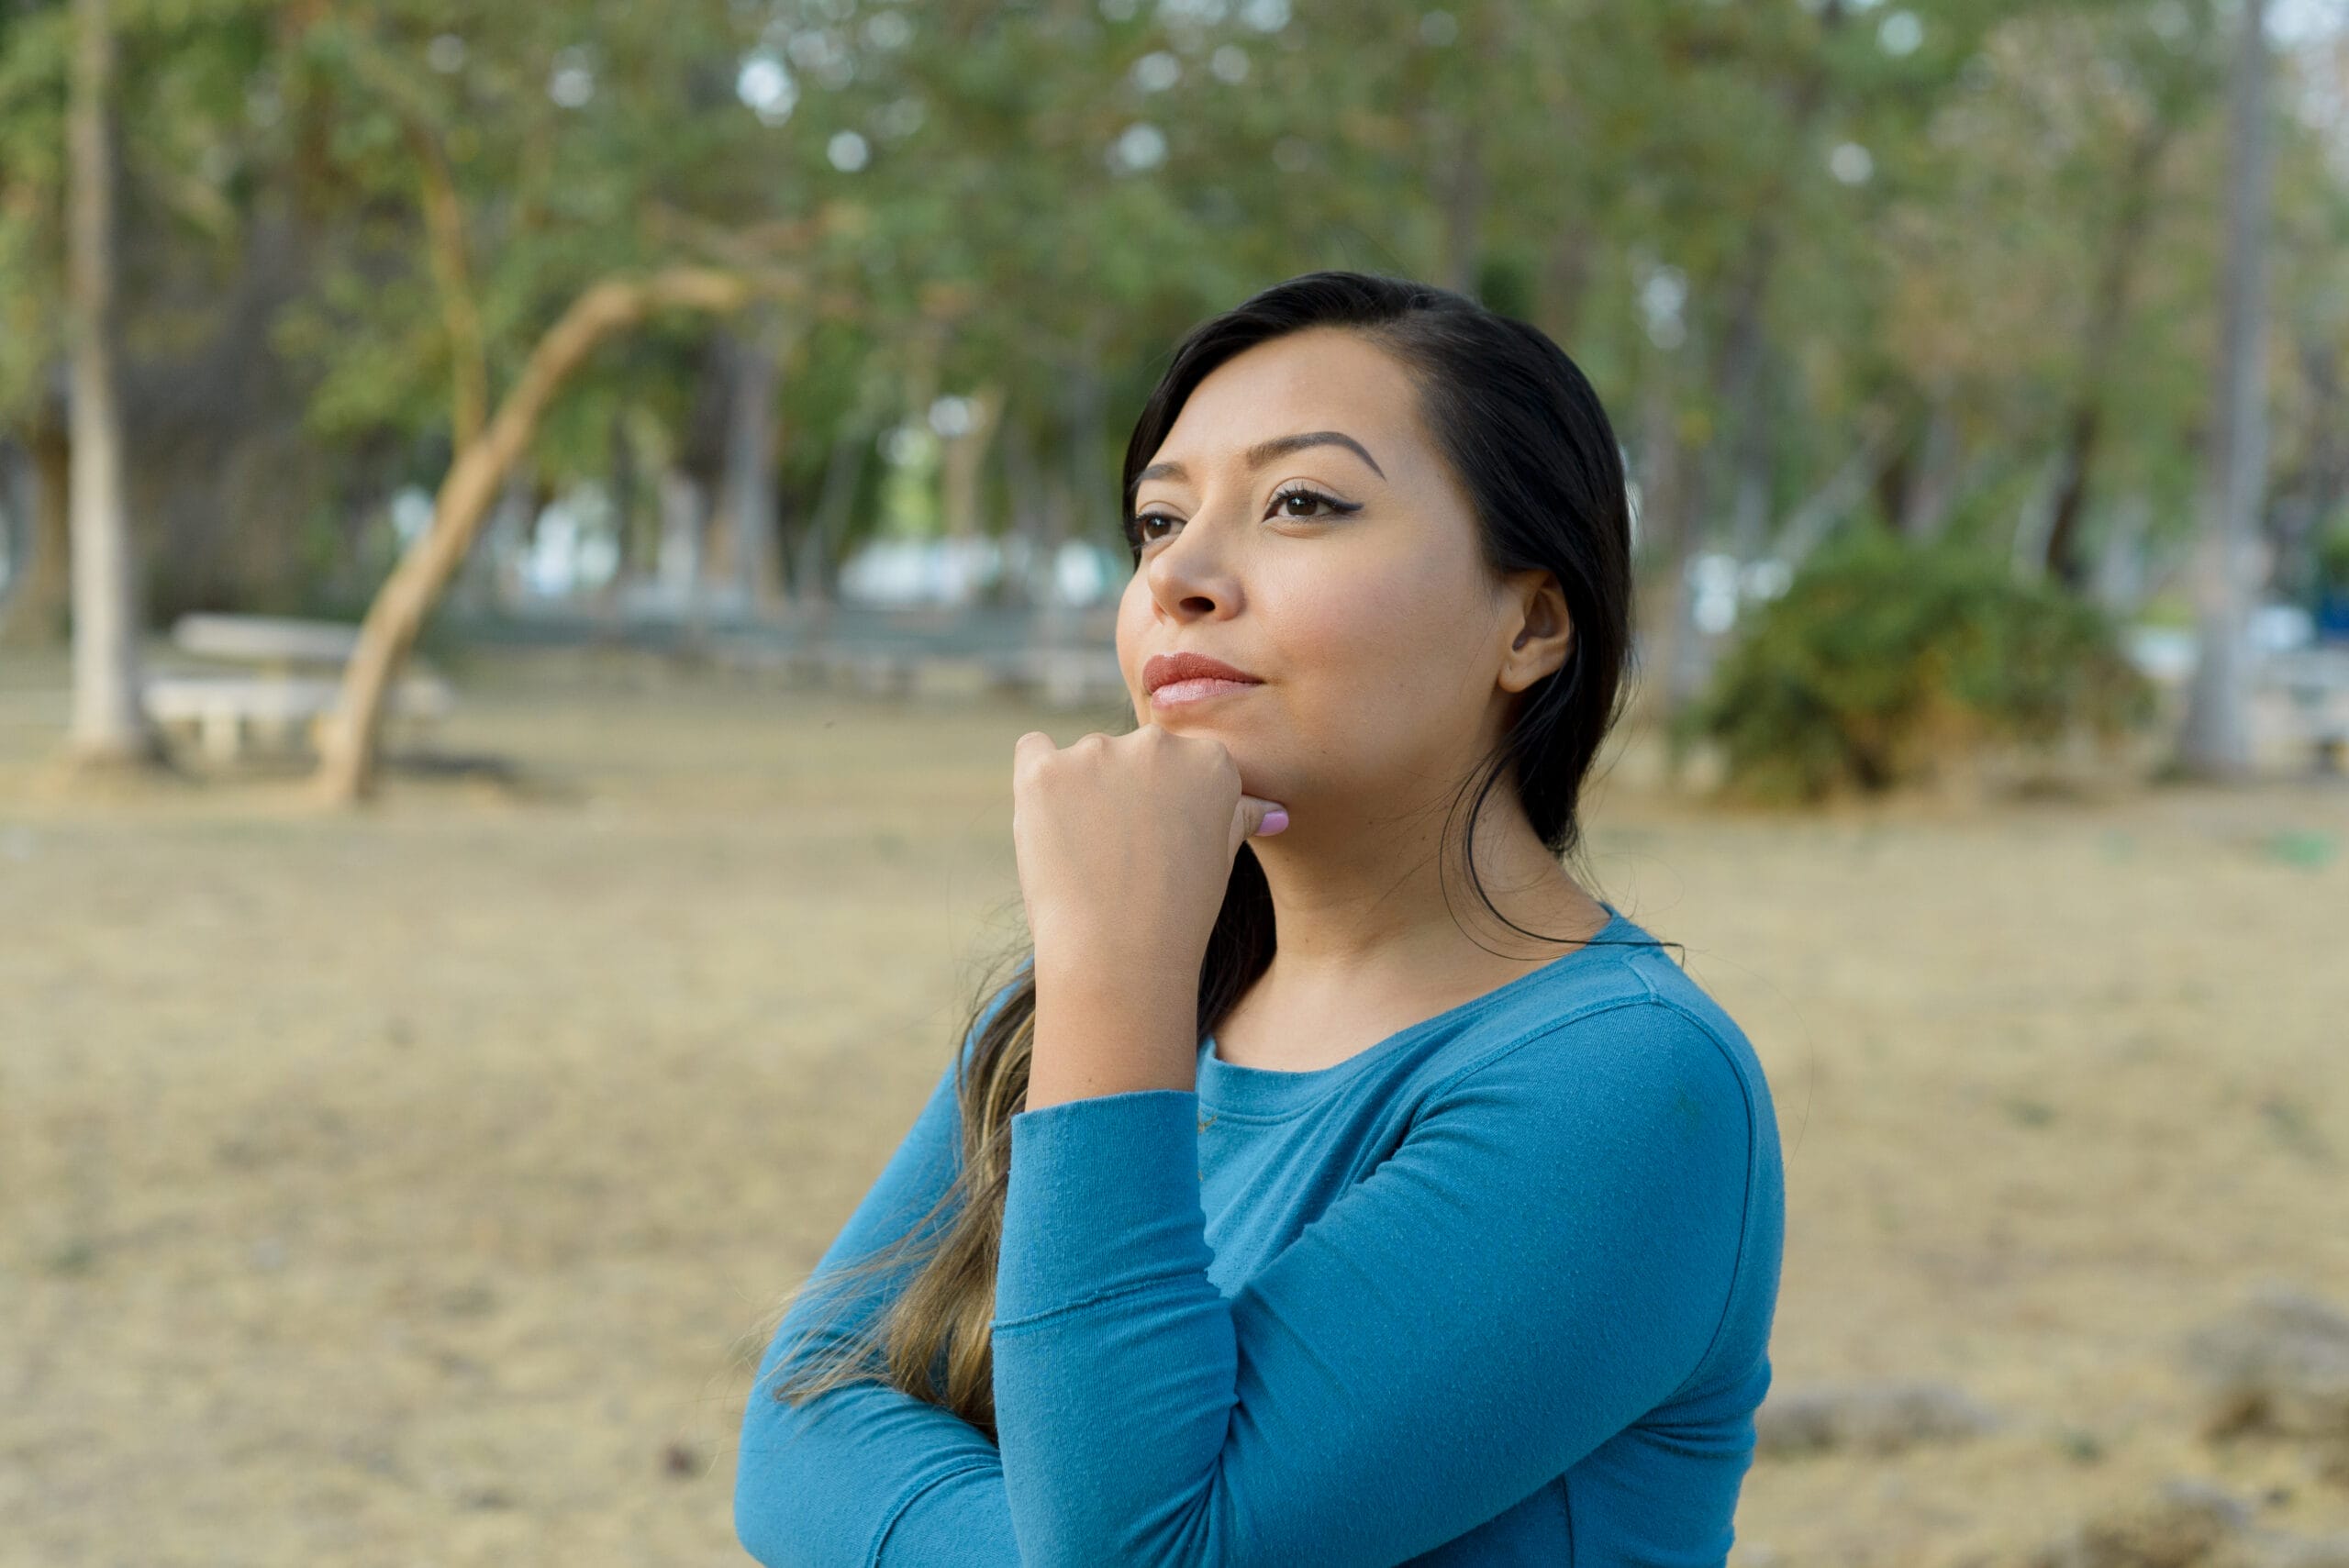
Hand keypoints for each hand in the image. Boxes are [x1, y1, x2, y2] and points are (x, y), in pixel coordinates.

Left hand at [1011, 726, 1286, 990]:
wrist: (1118, 957)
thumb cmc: (1176, 915)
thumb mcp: (1221, 860)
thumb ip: (1238, 817)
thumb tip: (1272, 811)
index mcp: (1211, 760)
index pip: (1180, 763)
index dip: (1164, 809)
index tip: (1159, 848)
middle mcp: (1157, 743)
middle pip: (1132, 755)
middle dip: (1125, 794)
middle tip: (1123, 856)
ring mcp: (1097, 752)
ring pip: (1083, 758)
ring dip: (1081, 793)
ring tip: (1089, 857)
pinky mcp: (1044, 770)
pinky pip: (1033, 749)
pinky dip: (1037, 781)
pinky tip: (1048, 824)